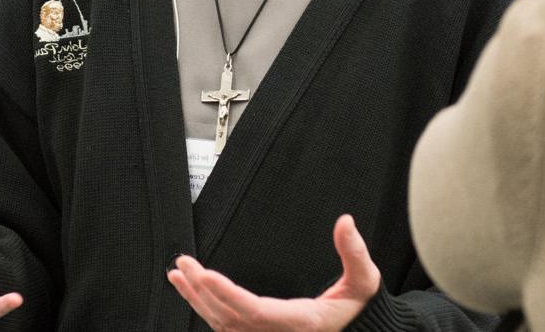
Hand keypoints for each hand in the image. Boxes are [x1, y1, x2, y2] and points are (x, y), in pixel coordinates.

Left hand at [167, 214, 379, 330]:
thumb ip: (355, 253)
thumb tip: (345, 222)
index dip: (226, 294)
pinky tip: (195, 293)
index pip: (254, 310)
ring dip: (198, 300)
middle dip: (202, 290)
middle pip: (229, 317)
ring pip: (223, 325)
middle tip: (183, 265)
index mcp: (299, 322)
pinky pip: (228, 327)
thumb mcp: (364, 282)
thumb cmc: (359, 313)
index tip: (204, 275)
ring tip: (180, 276)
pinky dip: (207, 310)